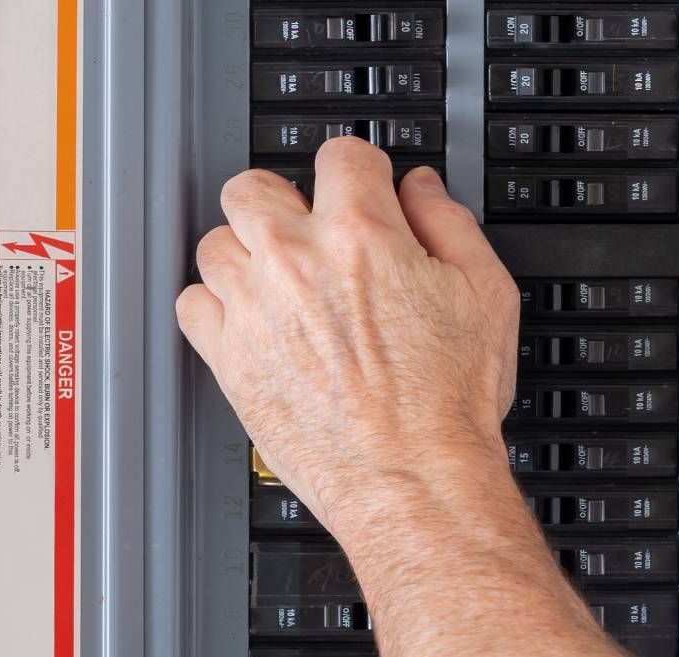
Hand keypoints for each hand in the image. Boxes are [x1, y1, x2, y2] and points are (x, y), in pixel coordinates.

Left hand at [176, 138, 520, 539]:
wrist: (412, 481)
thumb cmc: (447, 404)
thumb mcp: (486, 294)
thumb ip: (450, 224)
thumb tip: (422, 191)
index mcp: (361, 234)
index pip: (340, 155)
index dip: (358, 171)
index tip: (361, 190)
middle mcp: (297, 262)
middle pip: (252, 186)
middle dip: (281, 200)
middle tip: (305, 230)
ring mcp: (254, 309)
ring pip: (215, 242)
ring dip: (244, 254)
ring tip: (276, 281)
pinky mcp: (228, 358)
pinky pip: (192, 304)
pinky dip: (214, 306)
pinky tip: (249, 320)